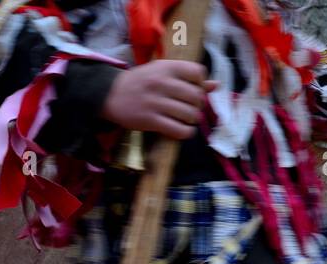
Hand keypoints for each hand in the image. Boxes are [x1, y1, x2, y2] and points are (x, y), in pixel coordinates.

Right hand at [101, 60, 215, 139]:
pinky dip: (185, 132)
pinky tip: (180, 128)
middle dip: (197, 105)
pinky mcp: (151, 120)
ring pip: (191, 115)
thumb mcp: (162, 73)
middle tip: (188, 107)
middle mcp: (161, 82)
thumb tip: (216, 85)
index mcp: (166, 67)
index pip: (198, 72)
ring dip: (191, 119)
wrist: (110, 94)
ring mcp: (156, 102)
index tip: (192, 89)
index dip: (200, 84)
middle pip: (197, 97)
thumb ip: (189, 78)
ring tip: (182, 117)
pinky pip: (181, 130)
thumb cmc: (142, 83)